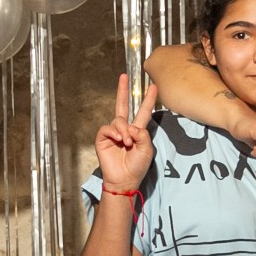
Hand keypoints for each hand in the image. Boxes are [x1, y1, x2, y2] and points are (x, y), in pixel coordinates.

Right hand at [94, 75, 156, 190]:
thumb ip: (143, 135)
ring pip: (118, 120)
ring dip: (124, 130)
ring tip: (127, 142)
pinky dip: (113, 132)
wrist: (125, 179)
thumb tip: (131, 126)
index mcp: (137, 131)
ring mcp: (113, 133)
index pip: (143, 112)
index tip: (153, 86)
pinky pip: (107, 128)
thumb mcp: (147, 149)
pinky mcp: (102, 138)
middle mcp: (124, 129)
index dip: (148, 100)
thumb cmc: (137, 166)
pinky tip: (118, 139)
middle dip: (123, 90)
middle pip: (123, 105)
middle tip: (123, 76)